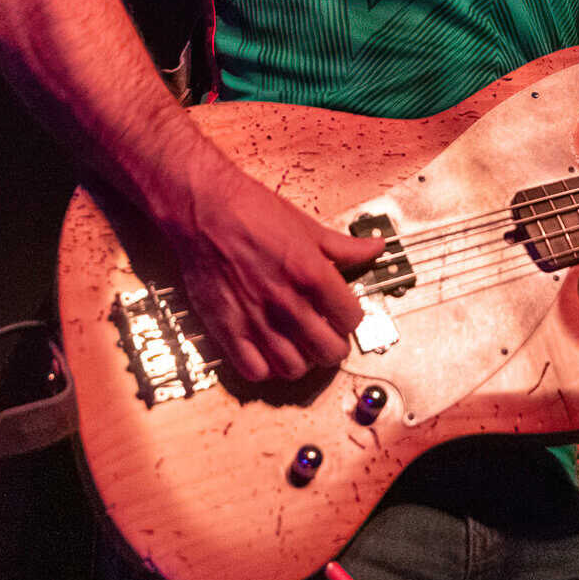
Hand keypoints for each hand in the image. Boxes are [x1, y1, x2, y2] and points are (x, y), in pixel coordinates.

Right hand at [162, 160, 385, 382]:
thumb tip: (375, 248)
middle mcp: (286, 301)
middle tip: (327, 336)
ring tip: (299, 346)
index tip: (343, 314)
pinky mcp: (226, 328)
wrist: (203, 208)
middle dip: (334, 346)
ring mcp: (255, 318)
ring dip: (302, 361)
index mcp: (311, 273)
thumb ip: (344, 246)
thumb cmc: (252, 211)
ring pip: (294, 368)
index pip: (351, 318)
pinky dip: (266, 368)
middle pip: (329, 351)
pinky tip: (267, 351)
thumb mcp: (307, 226)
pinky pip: (254, 371)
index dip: (351, 318)